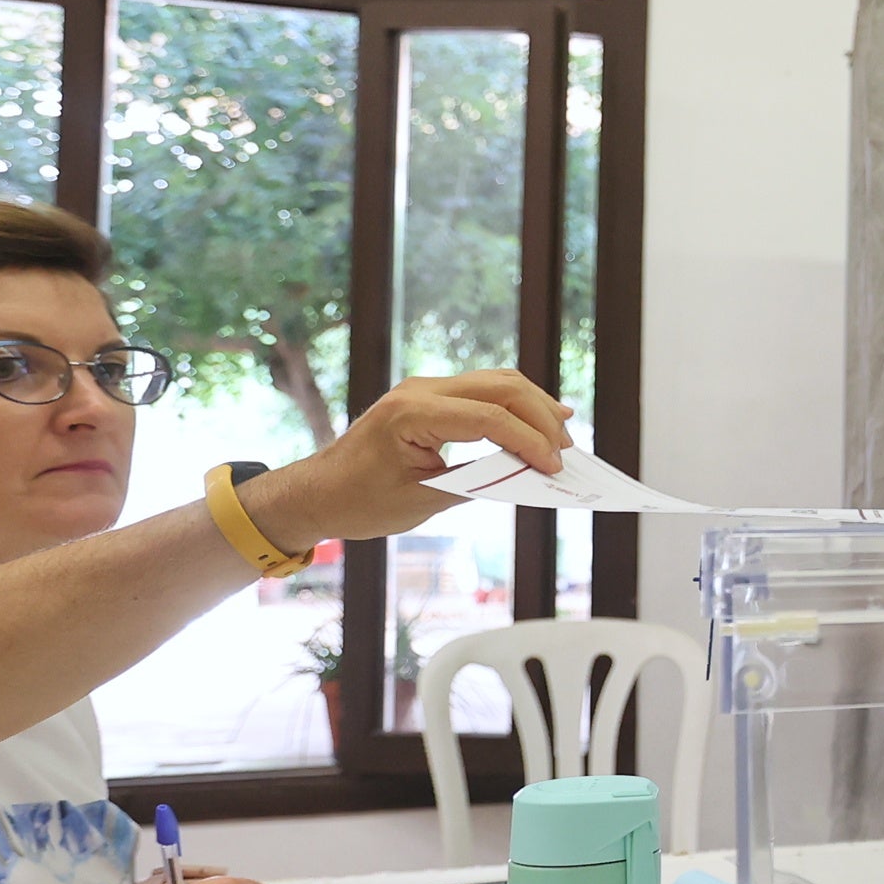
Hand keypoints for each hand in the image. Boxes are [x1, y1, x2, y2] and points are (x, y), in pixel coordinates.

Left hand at [242, 370, 573, 546]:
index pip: (489, 417)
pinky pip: (483, 390)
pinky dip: (515, 405)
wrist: (317, 492)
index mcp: (412, 414)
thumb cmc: (360, 502)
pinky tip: (538, 418)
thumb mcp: (423, 501)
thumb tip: (524, 472)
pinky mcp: (430, 397)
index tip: (554, 468)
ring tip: (562, 435)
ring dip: (534, 406)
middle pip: (502, 388)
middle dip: (541, 418)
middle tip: (567, 452)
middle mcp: (419, 390)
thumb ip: (475, 482)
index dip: (529, 442)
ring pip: (497, 381)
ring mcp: (424, 388)